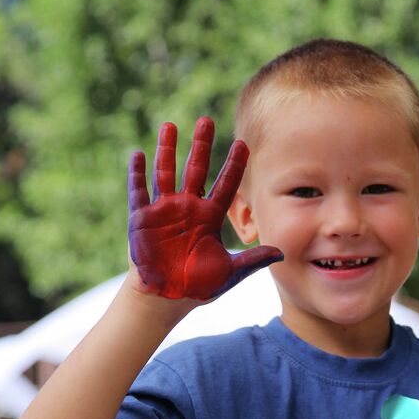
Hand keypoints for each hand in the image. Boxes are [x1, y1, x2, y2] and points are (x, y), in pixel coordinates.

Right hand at [128, 117, 281, 300]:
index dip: (234, 165)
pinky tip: (139, 154)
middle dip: (201, 145)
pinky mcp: (142, 219)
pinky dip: (137, 174)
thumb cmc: (199, 286)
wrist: (168, 298)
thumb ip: (253, 261)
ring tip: (171, 125)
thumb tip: (281, 253)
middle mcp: (188, 208)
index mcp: (210, 217)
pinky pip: (139, 192)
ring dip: (168, 150)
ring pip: (167, 173)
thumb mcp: (230, 273)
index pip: (225, 185)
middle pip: (196, 170)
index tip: (244, 144)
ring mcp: (165, 211)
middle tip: (207, 120)